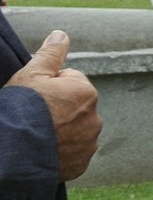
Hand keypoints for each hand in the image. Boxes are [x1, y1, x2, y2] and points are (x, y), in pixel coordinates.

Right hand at [5, 31, 101, 180]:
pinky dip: (60, 153)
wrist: (11, 153)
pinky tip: (42, 151)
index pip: (71, 82)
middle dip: (58, 110)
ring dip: (60, 132)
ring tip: (36, 136)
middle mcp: (94, 118)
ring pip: (74, 131)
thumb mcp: (31, 74)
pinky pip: (72, 154)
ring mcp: (88, 144)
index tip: (35, 98)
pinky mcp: (81, 165)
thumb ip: (50, 53)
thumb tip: (61, 34)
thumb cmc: (20, 109)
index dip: (50, 88)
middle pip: (74, 107)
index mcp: (86, 92)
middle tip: (34, 118)